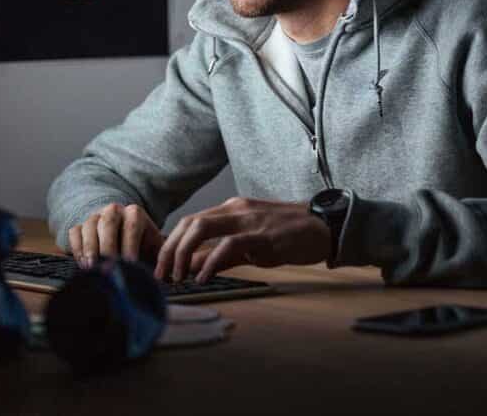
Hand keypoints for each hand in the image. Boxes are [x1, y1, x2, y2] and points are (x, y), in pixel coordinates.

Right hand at [67, 203, 163, 267]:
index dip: (130, 245)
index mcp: (135, 214)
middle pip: (108, 223)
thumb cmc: (143, 248)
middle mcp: (114, 210)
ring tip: (92, 267)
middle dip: (107, 245)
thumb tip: (170, 279)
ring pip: (89, 226)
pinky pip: (75, 232)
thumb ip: (163, 261)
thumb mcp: (155, 250)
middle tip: (107, 265)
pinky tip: (82, 264)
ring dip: (89, 247)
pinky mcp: (80, 226)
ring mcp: (95, 216)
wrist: (125, 238)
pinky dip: (77, 248)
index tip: (130, 265)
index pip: (132, 226)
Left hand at [154, 197, 330, 283]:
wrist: (324, 227)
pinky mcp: (262, 235)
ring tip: (177, 277)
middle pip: (189, 222)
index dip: (170, 244)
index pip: (189, 221)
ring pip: (202, 227)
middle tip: (161, 275)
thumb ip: (221, 255)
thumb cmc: (288, 236)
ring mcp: (248, 220)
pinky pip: (228, 245)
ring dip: (183, 253)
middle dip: (169, 249)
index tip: (162, 267)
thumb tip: (193, 268)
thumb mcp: (250, 244)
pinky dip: (210, 261)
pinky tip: (202, 278)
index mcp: (230, 210)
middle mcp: (235, 209)